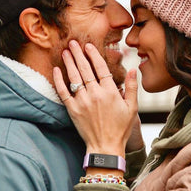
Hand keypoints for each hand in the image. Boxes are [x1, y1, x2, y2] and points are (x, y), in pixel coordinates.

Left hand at [53, 40, 137, 156]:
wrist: (105, 147)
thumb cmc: (120, 128)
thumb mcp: (132, 108)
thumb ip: (132, 87)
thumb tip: (134, 69)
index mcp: (110, 92)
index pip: (100, 68)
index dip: (94, 55)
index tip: (88, 46)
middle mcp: (95, 94)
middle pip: (85, 69)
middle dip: (78, 54)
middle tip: (73, 42)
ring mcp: (82, 102)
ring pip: (74, 78)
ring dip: (69, 63)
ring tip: (65, 51)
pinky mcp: (73, 110)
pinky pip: (63, 92)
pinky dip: (59, 80)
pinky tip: (56, 70)